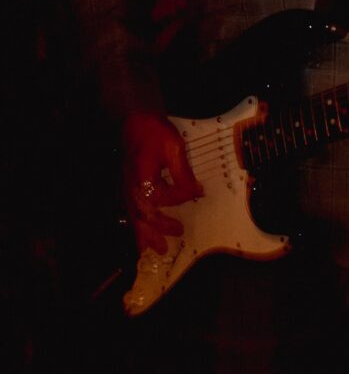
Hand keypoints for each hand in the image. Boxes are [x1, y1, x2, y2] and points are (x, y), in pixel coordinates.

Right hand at [122, 112, 202, 254]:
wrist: (135, 122)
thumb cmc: (155, 133)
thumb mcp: (173, 148)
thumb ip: (183, 173)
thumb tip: (196, 192)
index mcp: (142, 178)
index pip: (162, 198)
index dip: (180, 199)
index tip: (195, 194)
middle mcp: (132, 188)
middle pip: (141, 217)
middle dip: (154, 233)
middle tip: (166, 247)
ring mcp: (127, 188)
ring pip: (133, 218)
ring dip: (142, 235)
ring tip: (152, 250)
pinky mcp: (128, 187)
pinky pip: (131, 212)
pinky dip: (136, 226)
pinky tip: (141, 237)